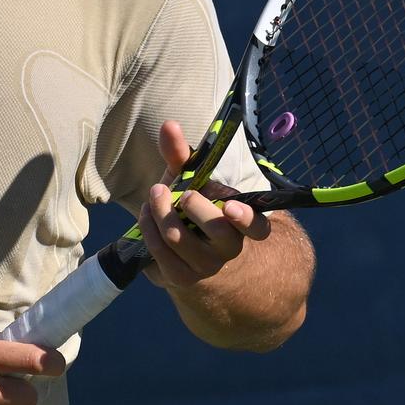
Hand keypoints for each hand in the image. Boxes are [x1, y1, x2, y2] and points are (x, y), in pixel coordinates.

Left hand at [139, 119, 271, 288]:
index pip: (258, 227)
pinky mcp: (180, 279)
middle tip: (176, 191)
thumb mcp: (193, 182)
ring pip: (178, 238)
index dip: (247, 218)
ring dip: (158, 211)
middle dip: (190, 206)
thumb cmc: (192, 209)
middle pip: (214, 231)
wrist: (183, 252)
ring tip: (154, 196)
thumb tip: (169, 125)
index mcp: (244, 224)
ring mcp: (205, 267)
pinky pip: (158, 250)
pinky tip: (146, 216)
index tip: (230, 206)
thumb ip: (184, 156)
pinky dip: (147, 227)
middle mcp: (229, 249)